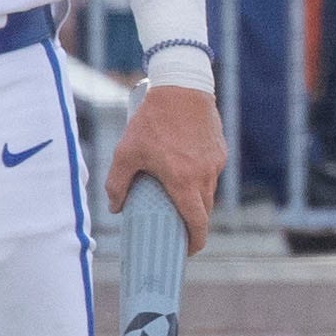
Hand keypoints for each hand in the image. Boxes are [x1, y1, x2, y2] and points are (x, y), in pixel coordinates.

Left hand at [103, 86, 224, 252]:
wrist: (182, 85)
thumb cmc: (152, 119)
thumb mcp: (126, 151)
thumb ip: (117, 183)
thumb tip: (116, 207)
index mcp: (183, 182)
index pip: (197, 223)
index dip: (195, 242)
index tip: (187, 250)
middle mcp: (204, 176)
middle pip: (204, 211)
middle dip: (194, 224)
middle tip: (179, 229)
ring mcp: (215, 162)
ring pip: (208, 191)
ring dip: (196, 199)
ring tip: (178, 196)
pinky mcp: (219, 149)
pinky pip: (211, 171)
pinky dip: (200, 177)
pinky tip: (185, 167)